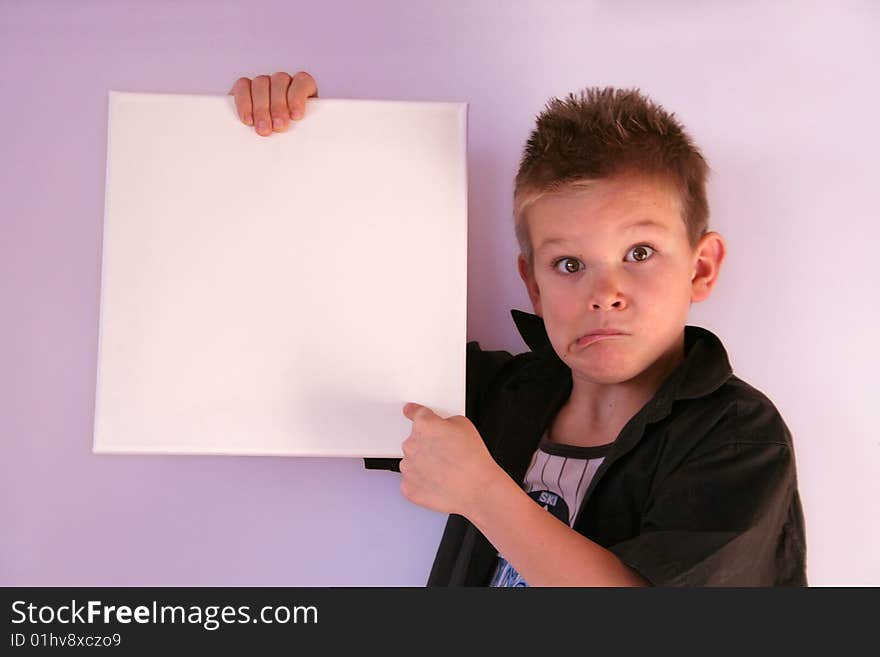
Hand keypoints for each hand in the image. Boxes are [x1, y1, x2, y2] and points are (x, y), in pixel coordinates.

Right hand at [228, 71, 318, 136]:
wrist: (272, 145)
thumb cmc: (292, 136)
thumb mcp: (302, 131)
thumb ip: (304, 129)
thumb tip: (307, 139)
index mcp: (301, 88)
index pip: (302, 82)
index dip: (298, 96)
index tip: (296, 116)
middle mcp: (282, 82)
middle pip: (280, 81)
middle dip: (278, 106)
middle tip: (278, 126)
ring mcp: (263, 83)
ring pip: (261, 83)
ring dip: (261, 108)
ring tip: (263, 128)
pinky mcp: (245, 88)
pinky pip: (242, 86)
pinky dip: (244, 103)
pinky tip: (248, 120)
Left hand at [399, 402, 503, 517]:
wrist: (477, 490)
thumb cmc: (473, 460)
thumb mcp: (466, 426)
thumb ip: (446, 421)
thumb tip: (442, 426)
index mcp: (425, 426)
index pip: (414, 413)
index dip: (413, 411)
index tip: (409, 411)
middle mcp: (411, 445)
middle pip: (415, 440)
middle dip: (427, 444)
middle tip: (446, 453)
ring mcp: (408, 467)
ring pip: (412, 461)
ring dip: (424, 464)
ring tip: (445, 470)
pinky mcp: (408, 487)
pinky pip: (411, 480)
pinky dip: (422, 481)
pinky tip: (439, 482)